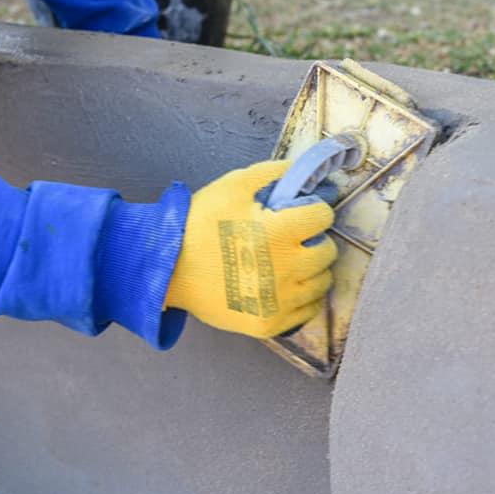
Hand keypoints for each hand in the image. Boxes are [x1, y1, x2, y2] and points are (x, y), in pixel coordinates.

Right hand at [165, 160, 336, 337]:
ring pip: (321, 281)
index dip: (309, 210)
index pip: (323, 216)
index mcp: (280, 231)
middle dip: (312, 239)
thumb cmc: (198, 224)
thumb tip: (304, 170)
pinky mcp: (270, 323)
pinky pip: (307, 310)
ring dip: (310, 269)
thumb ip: (273, 173)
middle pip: (327, 250)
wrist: (167, 268)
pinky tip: (282, 286)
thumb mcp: (233, 185)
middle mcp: (287, 268)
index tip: (294, 214)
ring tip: (285, 262)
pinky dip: (301, 297)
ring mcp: (280, 300)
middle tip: (288, 238)